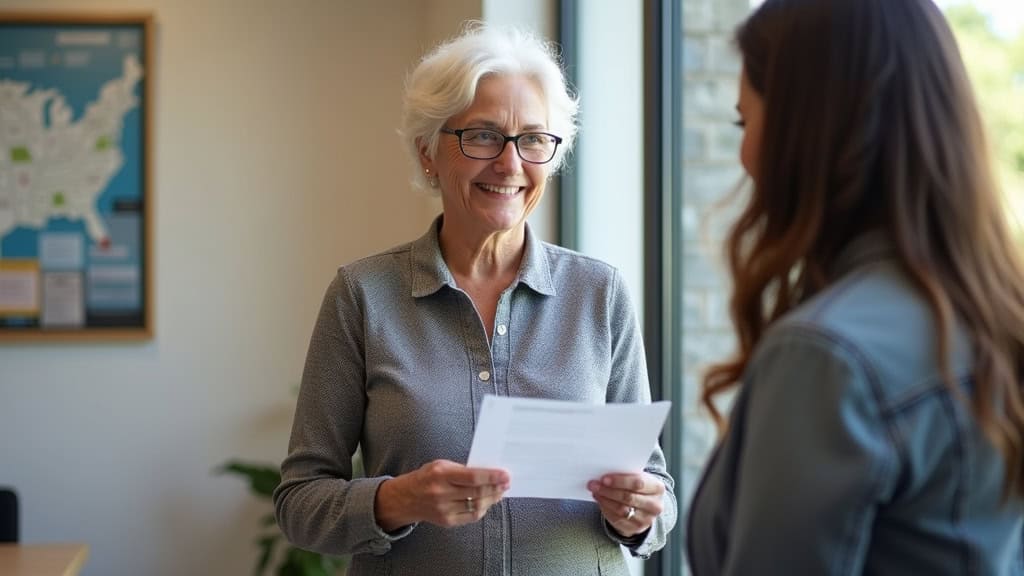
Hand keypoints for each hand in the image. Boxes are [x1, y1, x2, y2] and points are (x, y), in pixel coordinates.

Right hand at [376, 459, 509, 529]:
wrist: (405, 499)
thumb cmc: (426, 478)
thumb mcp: (441, 465)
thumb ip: (462, 469)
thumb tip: (488, 474)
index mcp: (440, 474)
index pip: (472, 477)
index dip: (492, 477)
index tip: (505, 475)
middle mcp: (441, 493)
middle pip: (477, 492)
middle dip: (496, 487)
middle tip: (507, 483)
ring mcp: (444, 509)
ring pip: (477, 506)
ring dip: (492, 498)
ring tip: (500, 491)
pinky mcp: (447, 521)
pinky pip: (471, 516)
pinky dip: (482, 508)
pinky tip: (487, 502)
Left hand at [588, 472, 664, 537]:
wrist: (647, 506)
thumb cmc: (640, 488)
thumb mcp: (640, 477)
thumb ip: (627, 474)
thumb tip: (604, 473)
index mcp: (658, 488)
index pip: (638, 483)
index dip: (620, 481)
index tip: (604, 478)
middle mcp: (655, 505)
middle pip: (628, 498)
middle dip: (608, 491)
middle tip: (594, 485)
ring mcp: (646, 520)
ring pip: (621, 510)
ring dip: (605, 500)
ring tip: (596, 492)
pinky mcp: (636, 529)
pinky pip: (617, 520)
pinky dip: (606, 510)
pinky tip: (600, 501)